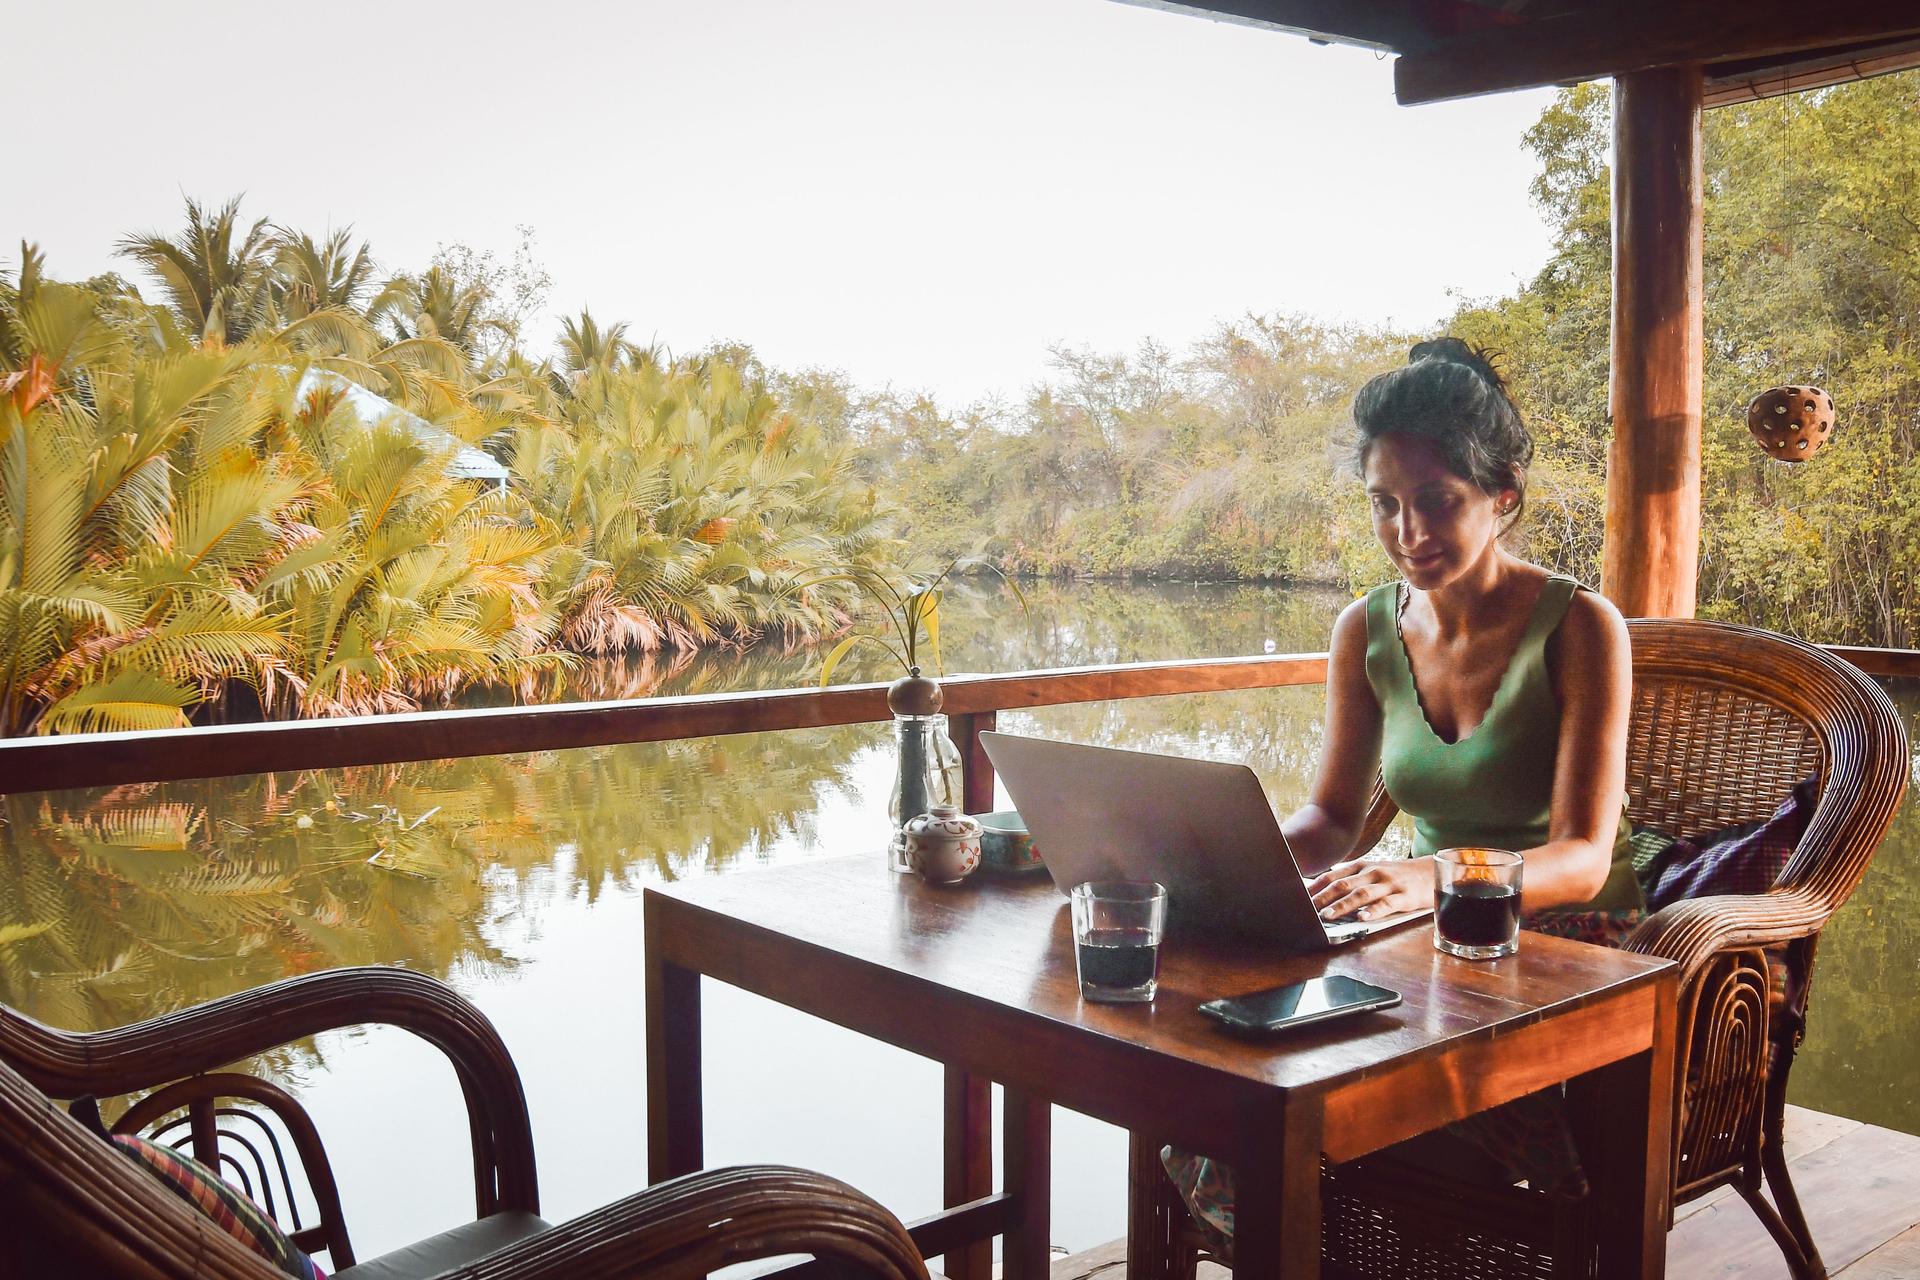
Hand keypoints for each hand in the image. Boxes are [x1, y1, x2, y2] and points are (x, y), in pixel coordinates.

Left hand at [1307, 857, 1435, 922]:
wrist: (1431, 870)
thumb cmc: (1397, 875)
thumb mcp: (1373, 872)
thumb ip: (1351, 880)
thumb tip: (1322, 891)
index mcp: (1362, 866)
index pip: (1333, 876)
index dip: (1315, 888)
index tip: (1298, 899)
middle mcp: (1373, 872)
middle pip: (1343, 885)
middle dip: (1323, 898)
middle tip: (1306, 910)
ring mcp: (1389, 884)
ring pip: (1362, 894)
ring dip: (1342, 905)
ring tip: (1327, 916)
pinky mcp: (1405, 897)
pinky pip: (1387, 904)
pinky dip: (1373, 911)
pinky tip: (1362, 918)